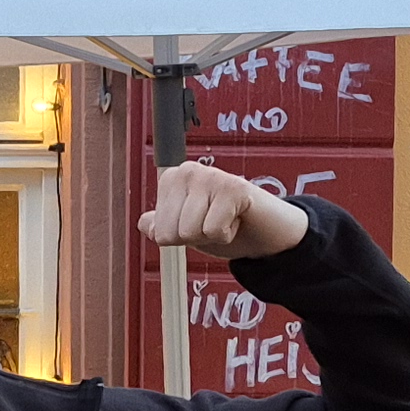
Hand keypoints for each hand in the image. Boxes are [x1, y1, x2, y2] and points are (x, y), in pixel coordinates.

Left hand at [141, 161, 309, 262]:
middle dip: (196, 237)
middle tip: (216, 221)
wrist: (266, 231)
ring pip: (190, 231)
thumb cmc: (227, 224)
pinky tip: (237, 218)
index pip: (159, 232)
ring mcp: (210, 176)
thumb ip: (163, 225)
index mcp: (171, 179)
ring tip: (226, 218)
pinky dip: (228, 234)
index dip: (182, 239)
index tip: (201, 223)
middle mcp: (186, 171)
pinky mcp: (233, 187)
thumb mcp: (187, 229)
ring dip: (213, 235)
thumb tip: (144, 223)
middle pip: (171, 233)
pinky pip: (214, 230)